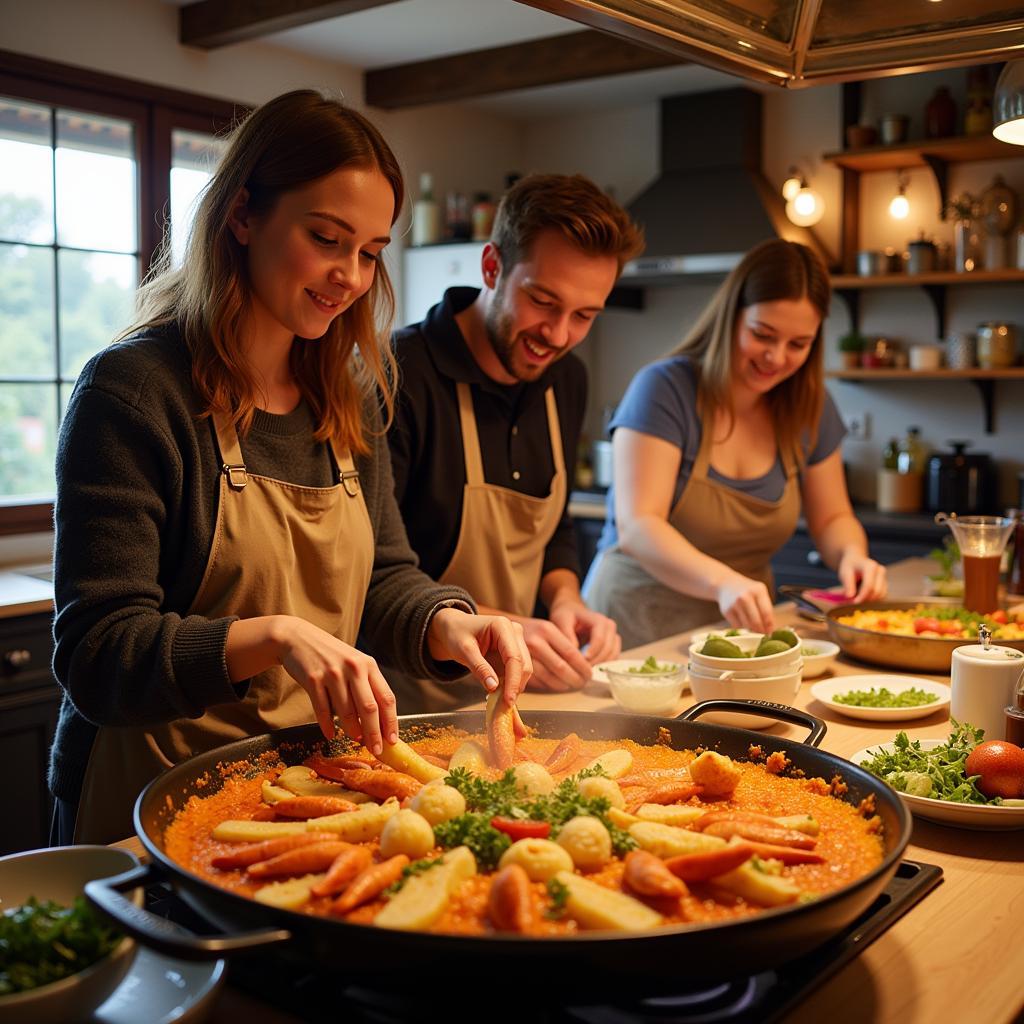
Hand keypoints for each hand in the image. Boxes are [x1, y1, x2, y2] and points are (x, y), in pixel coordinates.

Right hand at [270, 616, 397, 754]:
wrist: (298, 639)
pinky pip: (322, 710)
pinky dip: (327, 726)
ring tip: (355, 739)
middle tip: (376, 750)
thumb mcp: (354, 665)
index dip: (391, 721)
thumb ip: (367, 688)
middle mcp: (353, 668)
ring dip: (352, 730)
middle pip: (369, 708)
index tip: (392, 740)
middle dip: (374, 733)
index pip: (386, 698)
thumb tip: (378, 723)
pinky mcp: (313, 679)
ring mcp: (332, 673)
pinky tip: (331, 735)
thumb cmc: (331, 657)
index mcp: (369, 665)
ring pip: (346, 711)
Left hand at [427, 608, 532, 703]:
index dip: (513, 681)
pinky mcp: (513, 652)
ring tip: (500, 703)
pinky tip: (501, 695)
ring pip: (523, 670)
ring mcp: (516, 642)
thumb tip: (493, 688)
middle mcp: (514, 632)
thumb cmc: (456, 634)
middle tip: (503, 707)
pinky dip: (510, 685)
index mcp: (502, 626)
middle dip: (515, 687)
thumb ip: (479, 668)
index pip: (514, 657)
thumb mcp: (463, 650)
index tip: (508, 700)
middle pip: (523, 664)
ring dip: (514, 687)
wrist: (454, 628)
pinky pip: (516, 671)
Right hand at [513, 614, 595, 692]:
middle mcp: (535, 641)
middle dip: (575, 679)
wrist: (496, 627)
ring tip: (571, 686)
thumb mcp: (544, 629)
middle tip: (582, 684)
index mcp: (547, 629)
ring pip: (549, 677)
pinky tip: (555, 685)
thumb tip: (583, 663)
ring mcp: (523, 655)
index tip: (589, 674)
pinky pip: (536, 682)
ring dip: (562, 685)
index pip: (571, 652)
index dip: (583, 667)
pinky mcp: (513, 668)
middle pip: (561, 667)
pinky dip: (547, 686)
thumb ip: (560, 644)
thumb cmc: (528, 631)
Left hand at [548, 597, 621, 666]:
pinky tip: (591, 669)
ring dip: (601, 665)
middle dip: (596, 661)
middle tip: (582, 671)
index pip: (600, 639)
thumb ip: (567, 635)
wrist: (571, 612)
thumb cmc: (565, 615)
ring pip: (613, 654)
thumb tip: (574, 654)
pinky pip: (613, 657)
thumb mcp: (562, 621)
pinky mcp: (612, 644)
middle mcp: (609, 626)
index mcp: (598, 620)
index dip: (592, 653)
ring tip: (585, 672)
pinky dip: (604, 665)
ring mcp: (613, 635)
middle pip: (608, 648)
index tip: (582, 662)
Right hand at [715, 576, 774, 633]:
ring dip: (752, 630)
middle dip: (761, 631)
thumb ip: (766, 608)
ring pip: (747, 625)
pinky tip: (743, 621)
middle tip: (763, 634)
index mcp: (758, 591)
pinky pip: (737, 626)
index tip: (770, 632)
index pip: (766, 612)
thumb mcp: (759, 593)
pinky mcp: (727, 611)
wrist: (726, 584)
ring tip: (754, 628)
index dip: (769, 625)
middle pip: (756, 621)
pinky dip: (742, 627)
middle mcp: (746, 596)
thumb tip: (770, 629)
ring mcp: (735, 603)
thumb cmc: (747, 591)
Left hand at [837, 551, 887, 601]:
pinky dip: (873, 599)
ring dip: (869, 600)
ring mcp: (884, 577)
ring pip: (880, 595)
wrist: (855, 560)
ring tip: (857, 596)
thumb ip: (848, 585)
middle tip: (853, 601)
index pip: (869, 586)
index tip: (853, 602)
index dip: (862, 596)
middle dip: (865, 599)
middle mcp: (880, 571)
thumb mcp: (845, 573)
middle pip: (876, 592)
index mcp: (870, 566)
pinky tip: (863, 595)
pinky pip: (882, 596)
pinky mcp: (885, 583)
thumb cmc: (849, 566)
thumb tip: (850, 597)